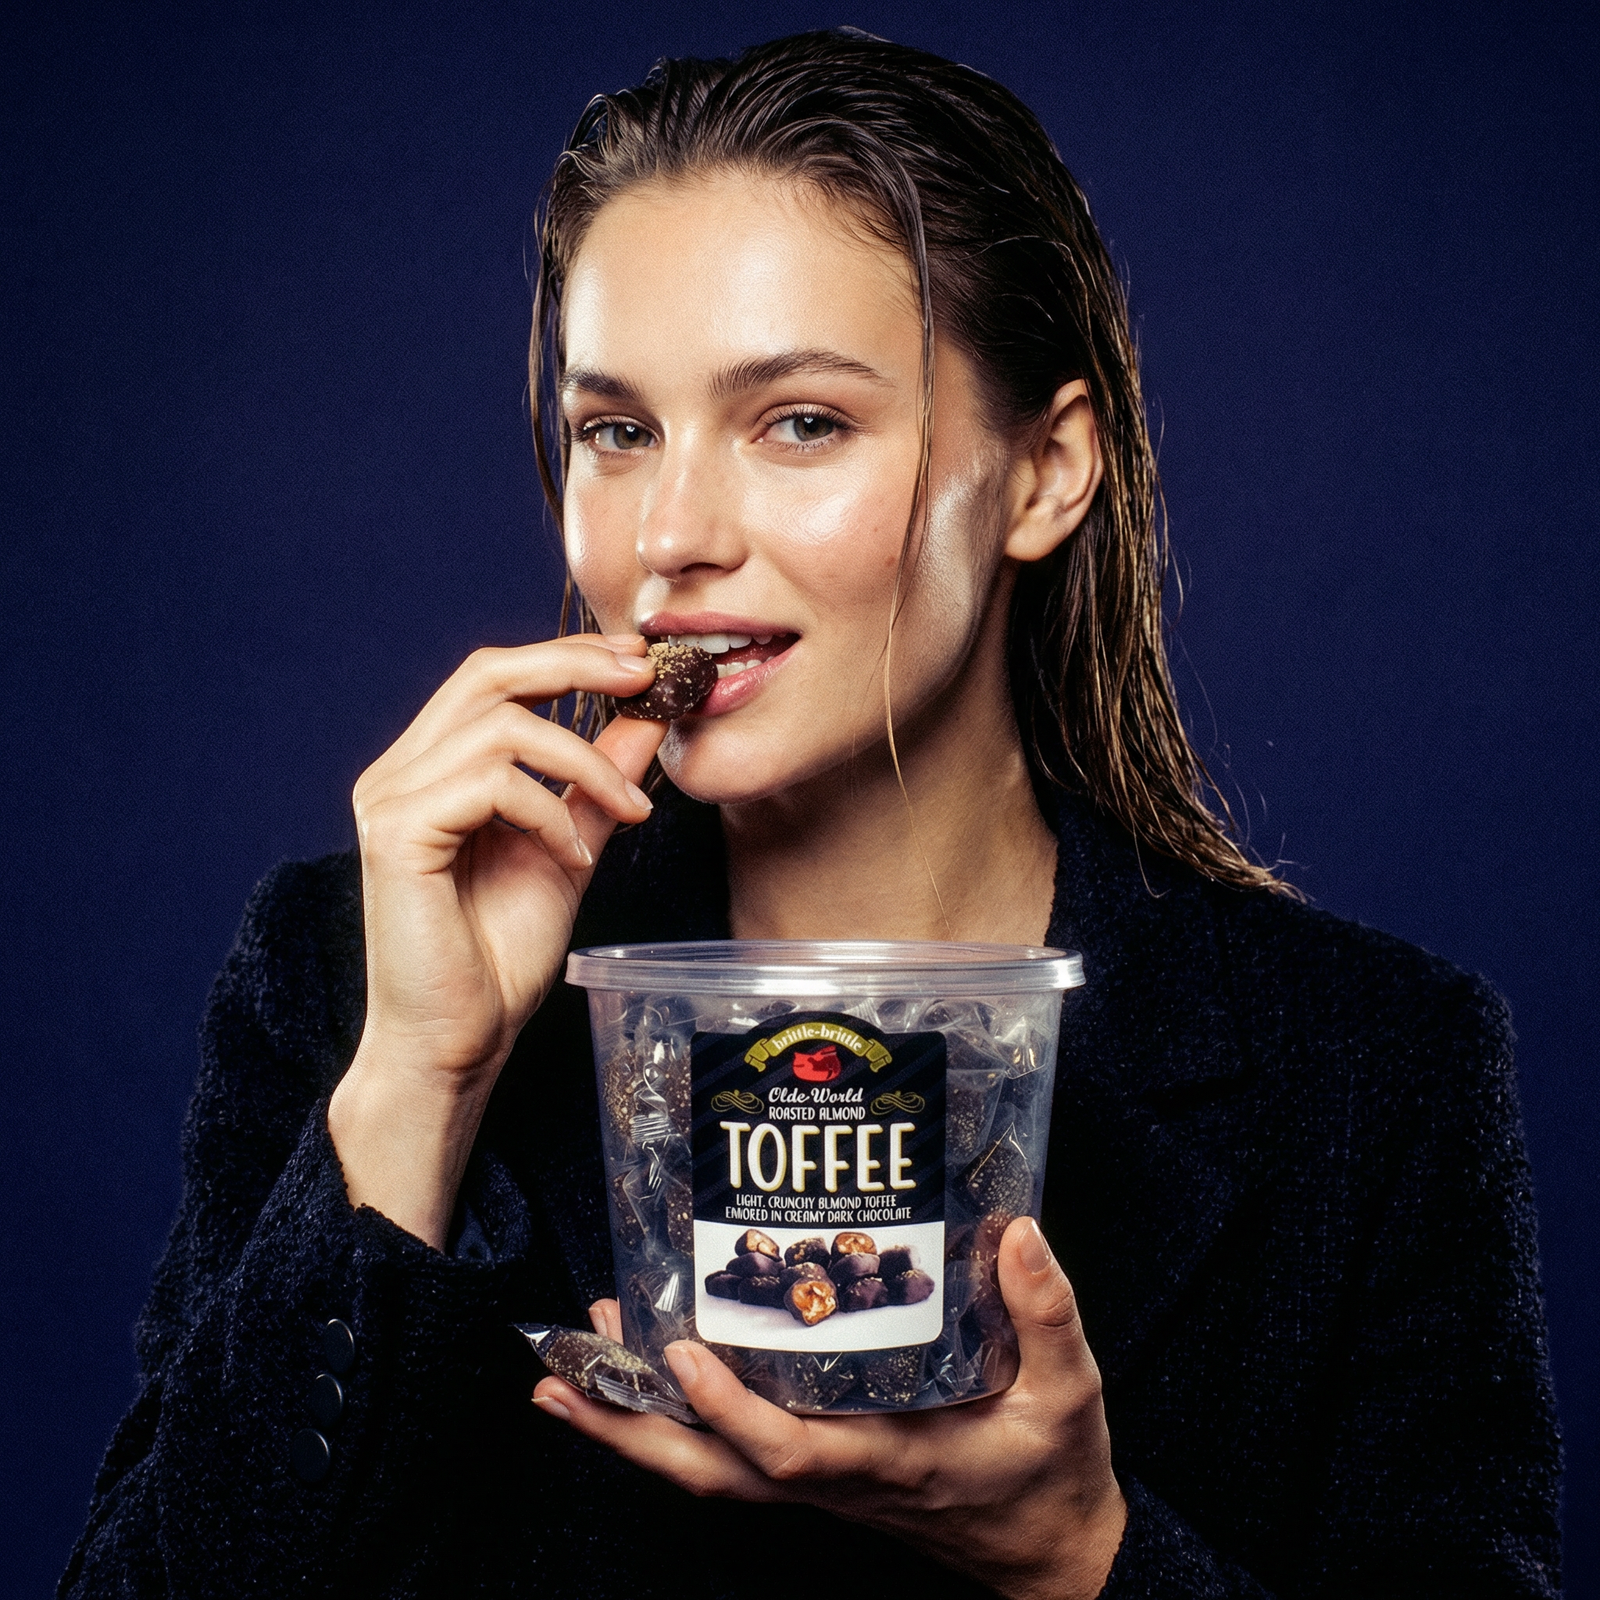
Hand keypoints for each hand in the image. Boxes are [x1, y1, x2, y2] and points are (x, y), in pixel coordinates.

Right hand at [328, 635, 664, 1246]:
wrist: (457, 1041)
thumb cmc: (499, 957)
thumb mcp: (569, 848)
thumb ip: (596, 783)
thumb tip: (645, 717)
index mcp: (431, 769)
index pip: (493, 677)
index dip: (567, 656)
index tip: (639, 663)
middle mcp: (399, 772)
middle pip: (487, 674)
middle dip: (575, 665)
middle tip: (645, 679)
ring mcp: (392, 800)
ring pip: (502, 727)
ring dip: (585, 764)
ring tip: (627, 815)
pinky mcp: (398, 835)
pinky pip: (492, 784)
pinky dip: (551, 812)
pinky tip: (572, 859)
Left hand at [535, 1218, 1126, 1598]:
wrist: (1050, 1556)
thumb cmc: (1053, 1476)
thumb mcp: (1071, 1394)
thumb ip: (1050, 1314)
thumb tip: (1020, 1232)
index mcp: (889, 1462)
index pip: (790, 1453)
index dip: (729, 1410)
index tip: (683, 1354)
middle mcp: (837, 1479)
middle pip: (710, 1473)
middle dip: (628, 1432)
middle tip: (559, 1375)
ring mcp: (821, 1484)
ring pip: (706, 1472)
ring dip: (630, 1430)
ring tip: (566, 1374)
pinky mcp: (819, 1475)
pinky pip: (727, 1461)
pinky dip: (671, 1429)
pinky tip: (641, 1385)